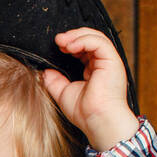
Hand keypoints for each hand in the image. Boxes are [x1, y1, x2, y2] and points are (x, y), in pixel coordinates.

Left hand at [41, 28, 139, 150]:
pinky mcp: (112, 60)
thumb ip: (54, 80)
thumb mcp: (63, 92)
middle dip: (72, 37)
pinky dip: (83, 40)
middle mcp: (103, 64)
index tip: (56, 47)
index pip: (83, 49)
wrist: (96, 121)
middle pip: (90, 39)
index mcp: (94, 70)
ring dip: (76, 36)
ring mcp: (109, 61)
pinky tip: (70, 46)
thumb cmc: (85, 112)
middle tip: (57, 40)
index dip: (70, 44)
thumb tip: (44, 70)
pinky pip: (98, 42)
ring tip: (61, 41)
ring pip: (95, 37)